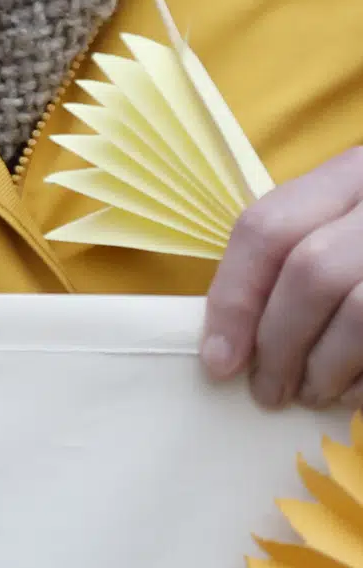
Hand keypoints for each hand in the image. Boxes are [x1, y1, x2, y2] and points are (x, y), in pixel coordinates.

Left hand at [205, 147, 362, 407]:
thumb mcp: (351, 219)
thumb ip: (299, 253)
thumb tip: (228, 338)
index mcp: (356, 172)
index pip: (268, 227)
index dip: (234, 299)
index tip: (218, 360)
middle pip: (312, 273)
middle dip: (278, 343)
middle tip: (266, 391)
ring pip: (360, 314)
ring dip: (326, 369)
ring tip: (312, 394)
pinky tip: (356, 396)